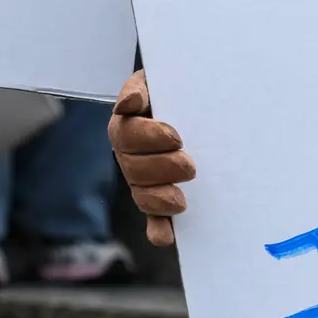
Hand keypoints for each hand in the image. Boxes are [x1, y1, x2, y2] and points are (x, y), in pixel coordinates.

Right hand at [108, 70, 194, 246]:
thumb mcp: (155, 81)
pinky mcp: (158, 198)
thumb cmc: (173, 91)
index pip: (129, 134)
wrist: (190, 104)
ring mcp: (141, 179)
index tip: (177, 137)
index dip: (151, 138)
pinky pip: (152, 218)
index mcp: (127, 125)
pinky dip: (158, 228)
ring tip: (181, 201)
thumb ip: (141, 88)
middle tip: (190, 167)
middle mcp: (129, 155)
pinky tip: (166, 236)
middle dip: (162, 169)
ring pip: (141, 194)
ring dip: (159, 200)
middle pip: (134, 168)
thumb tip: (130, 104)